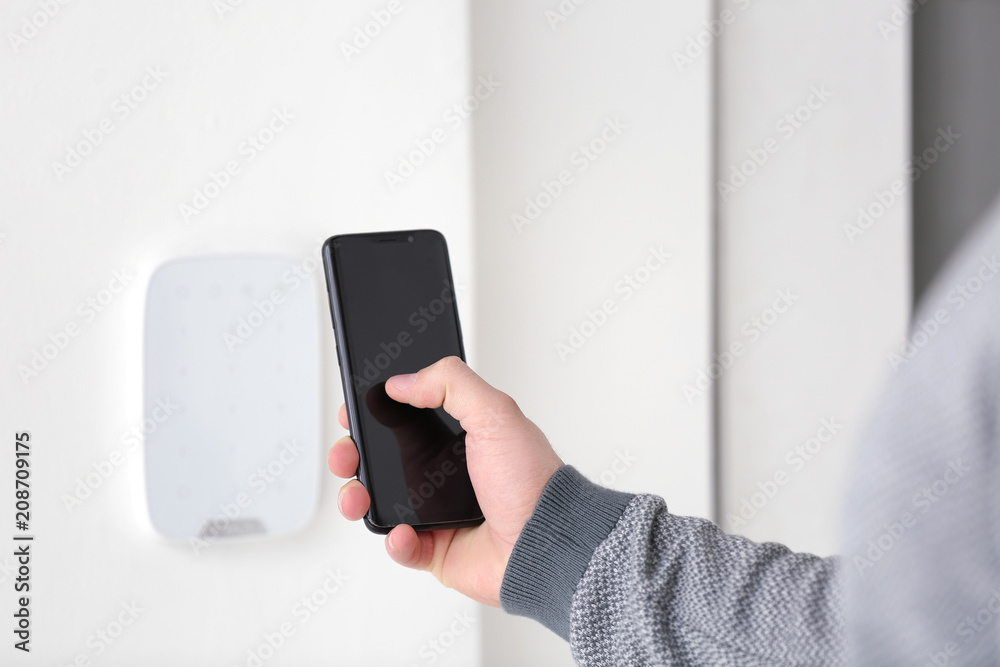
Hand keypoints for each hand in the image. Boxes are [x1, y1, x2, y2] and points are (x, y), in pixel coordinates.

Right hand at [328, 356, 563, 606]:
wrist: (549, 543)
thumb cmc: (533, 481)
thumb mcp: (496, 413)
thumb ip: (451, 383)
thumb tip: (403, 381)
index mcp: (459, 438)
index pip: (404, 418)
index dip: (374, 414)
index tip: (354, 411)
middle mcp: (445, 473)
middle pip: (381, 459)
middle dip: (353, 455)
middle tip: (347, 454)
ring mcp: (439, 512)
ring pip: (380, 502)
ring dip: (358, 497)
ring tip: (358, 496)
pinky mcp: (437, 549)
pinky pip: (400, 547)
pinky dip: (394, 541)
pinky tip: (402, 533)